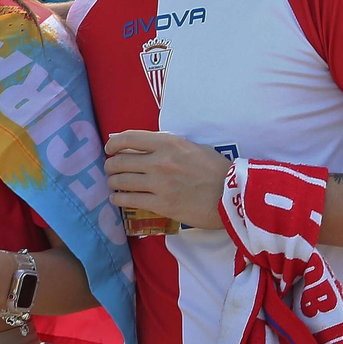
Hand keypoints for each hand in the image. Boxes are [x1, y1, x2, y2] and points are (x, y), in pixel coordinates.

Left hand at [104, 130, 232, 229]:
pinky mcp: (161, 205)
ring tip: (114, 184)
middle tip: (111, 169)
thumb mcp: (192, 147)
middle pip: (119, 161)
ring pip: (121, 181)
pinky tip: (117, 199)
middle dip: (110, 166)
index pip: (128, 138)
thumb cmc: (216, 169)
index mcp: (168, 143)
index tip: (109, 148)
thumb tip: (140, 146)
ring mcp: (159, 184)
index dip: (113, 143)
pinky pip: (129, 201)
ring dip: (113, 182)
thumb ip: (166, 146)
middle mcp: (159, 162)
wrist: (232, 195)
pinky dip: (118, 199)